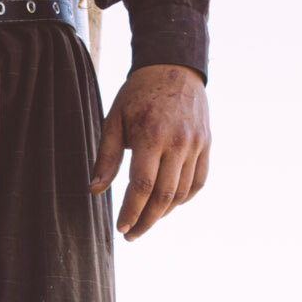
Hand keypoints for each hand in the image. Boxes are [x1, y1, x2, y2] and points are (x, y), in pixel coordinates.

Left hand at [90, 65, 209, 240]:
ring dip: (163, 213)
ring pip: (183, 192)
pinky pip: (198, 181)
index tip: (121, 228)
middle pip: (164, 196)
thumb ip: (106, 157)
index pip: (142, 186)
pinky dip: (184, 198)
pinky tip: (167, 205)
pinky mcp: (206, 143)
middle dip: (146, 221)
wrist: (174, 67)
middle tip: (131, 235)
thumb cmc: (137, 95)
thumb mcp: (114, 120)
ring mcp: (196, 144)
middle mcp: (178, 142)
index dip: (131, 212)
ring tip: (146, 221)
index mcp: (152, 137)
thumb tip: (94, 191)